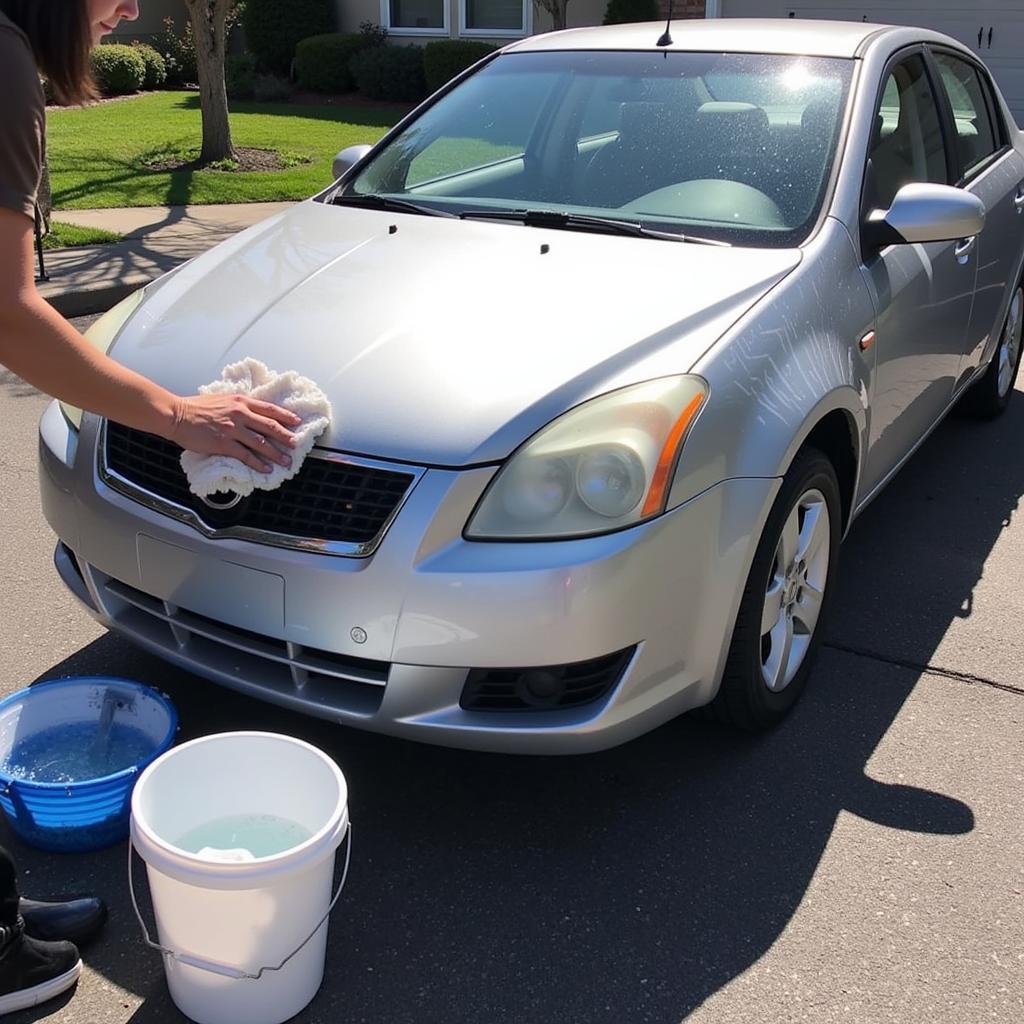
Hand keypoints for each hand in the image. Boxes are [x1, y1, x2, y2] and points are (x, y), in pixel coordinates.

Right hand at [168, 394, 300, 471]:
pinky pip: (246, 455)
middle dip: (286, 437)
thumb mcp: (222, 398)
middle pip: (270, 426)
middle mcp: (240, 414)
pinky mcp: (224, 443)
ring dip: (276, 454)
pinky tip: (266, 469)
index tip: (297, 422)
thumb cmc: (196, 407)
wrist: (176, 414)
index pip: (269, 409)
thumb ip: (238, 404)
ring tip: (285, 461)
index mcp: (240, 401)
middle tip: (296, 445)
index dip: (286, 416)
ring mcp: (233, 429)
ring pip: (261, 443)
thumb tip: (252, 411)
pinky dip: (258, 463)